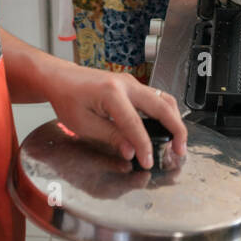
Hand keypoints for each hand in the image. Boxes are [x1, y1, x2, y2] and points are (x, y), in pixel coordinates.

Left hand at [50, 64, 186, 168]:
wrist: (61, 79)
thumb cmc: (67, 99)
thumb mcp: (84, 124)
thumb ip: (110, 136)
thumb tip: (131, 151)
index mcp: (111, 93)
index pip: (135, 124)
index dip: (144, 146)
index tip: (149, 162)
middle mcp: (126, 84)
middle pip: (161, 106)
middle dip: (175, 129)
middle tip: (180, 150)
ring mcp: (131, 83)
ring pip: (163, 98)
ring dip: (174, 119)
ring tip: (177, 141)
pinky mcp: (132, 86)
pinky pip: (156, 97)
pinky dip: (165, 112)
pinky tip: (166, 127)